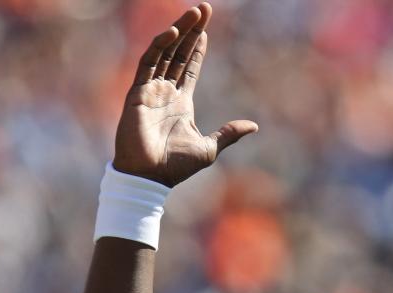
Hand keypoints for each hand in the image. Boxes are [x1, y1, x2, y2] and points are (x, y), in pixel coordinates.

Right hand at [113, 3, 255, 186]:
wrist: (150, 177)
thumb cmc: (176, 166)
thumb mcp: (209, 147)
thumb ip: (229, 133)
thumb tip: (254, 126)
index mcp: (181, 102)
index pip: (190, 67)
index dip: (197, 49)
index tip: (206, 30)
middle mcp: (165, 92)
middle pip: (179, 53)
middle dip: (191, 31)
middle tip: (203, 9)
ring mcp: (151, 90)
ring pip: (165, 52)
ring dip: (178, 31)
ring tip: (193, 13)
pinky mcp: (138, 92)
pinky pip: (148, 63)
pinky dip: (159, 47)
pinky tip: (172, 32)